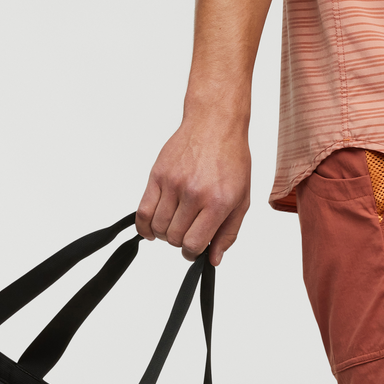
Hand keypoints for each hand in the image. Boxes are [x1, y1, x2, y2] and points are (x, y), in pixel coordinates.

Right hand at [136, 115, 250, 265]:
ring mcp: (173, 183)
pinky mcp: (157, 175)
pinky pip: (142, 211)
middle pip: (174, 238)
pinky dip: (144, 227)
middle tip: (188, 232)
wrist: (215, 124)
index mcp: (217, 202)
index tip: (195, 250)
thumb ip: (228, 233)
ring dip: (164, 234)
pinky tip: (151, 229)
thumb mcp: (241, 199)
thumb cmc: (231, 160)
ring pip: (158, 228)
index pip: (194, 244)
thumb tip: (213, 260)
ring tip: (175, 224)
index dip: (193, 253)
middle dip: (181, 242)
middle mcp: (193, 193)